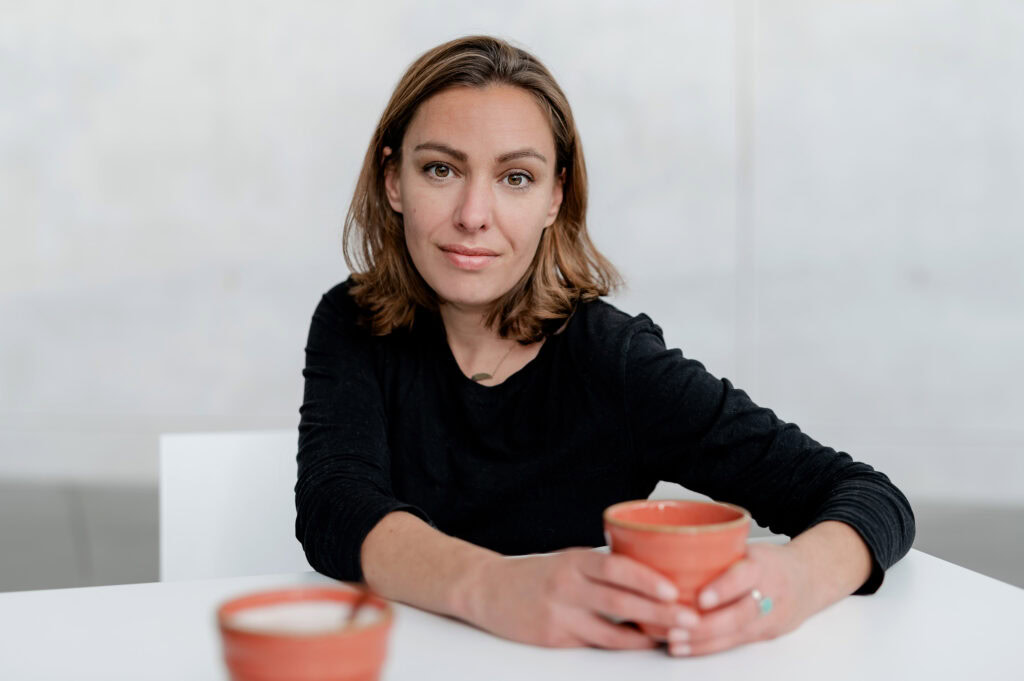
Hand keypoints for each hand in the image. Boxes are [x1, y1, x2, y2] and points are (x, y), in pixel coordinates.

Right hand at [460, 548, 701, 648]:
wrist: (487, 590)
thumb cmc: (536, 575)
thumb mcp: (569, 561)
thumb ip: (603, 568)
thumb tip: (654, 575)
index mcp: (574, 560)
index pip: (615, 566)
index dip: (646, 578)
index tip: (675, 588)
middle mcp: (566, 585)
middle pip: (619, 600)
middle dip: (659, 611)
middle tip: (690, 618)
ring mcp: (559, 614)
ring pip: (610, 629)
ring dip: (646, 634)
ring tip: (674, 636)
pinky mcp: (553, 638)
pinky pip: (596, 643)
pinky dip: (623, 644)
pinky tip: (642, 643)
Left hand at [665, 542, 814, 656]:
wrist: (810, 579)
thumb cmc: (770, 560)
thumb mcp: (749, 547)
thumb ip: (719, 550)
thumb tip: (667, 548)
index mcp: (764, 565)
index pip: (745, 576)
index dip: (723, 589)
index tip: (701, 598)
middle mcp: (770, 593)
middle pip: (740, 614)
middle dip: (706, 625)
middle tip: (675, 626)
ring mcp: (770, 618)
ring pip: (737, 634)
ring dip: (702, 641)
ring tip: (674, 640)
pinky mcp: (765, 634)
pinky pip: (736, 643)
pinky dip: (709, 647)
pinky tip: (686, 647)